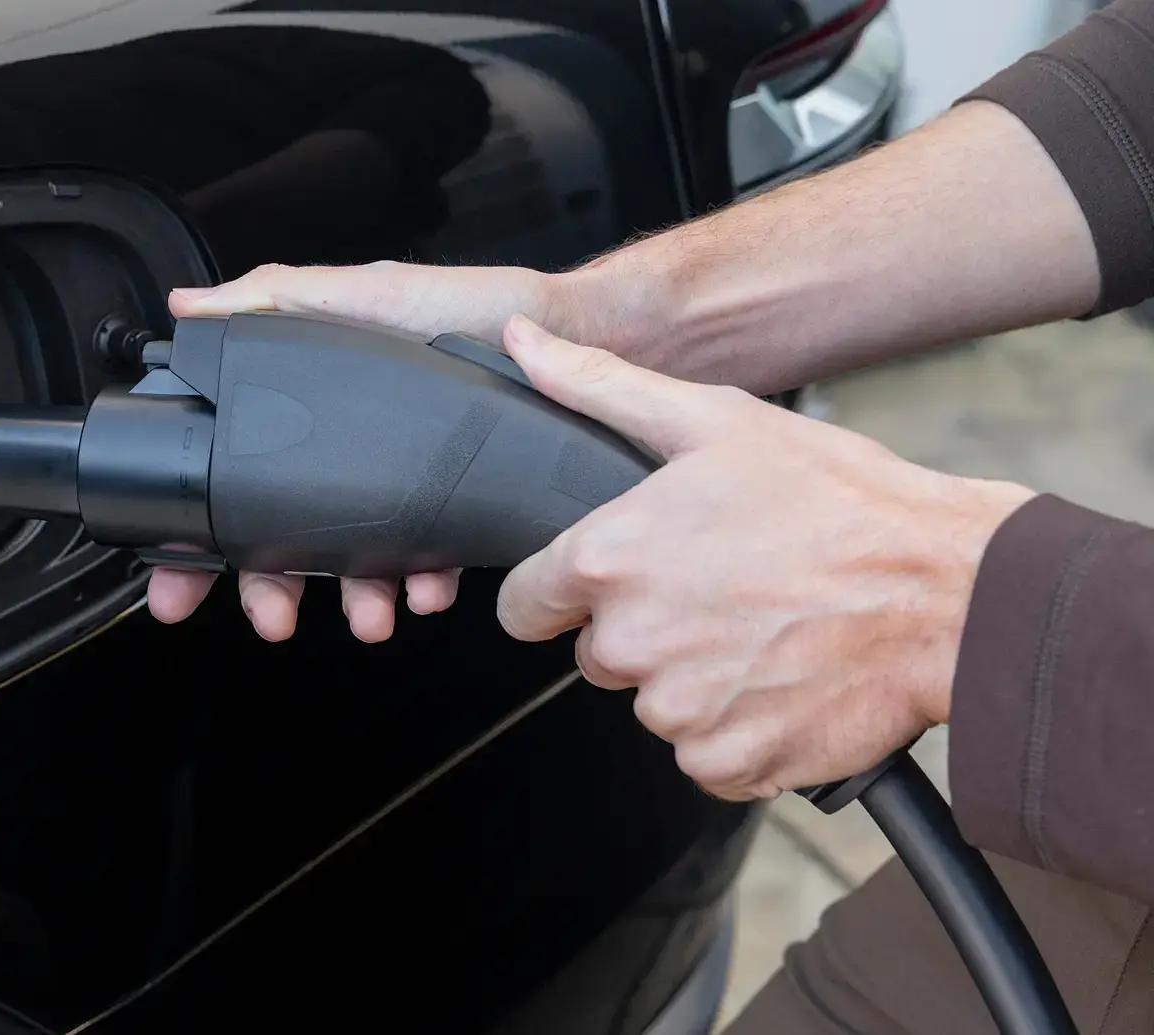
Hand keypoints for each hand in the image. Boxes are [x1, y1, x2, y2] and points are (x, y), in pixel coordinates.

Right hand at [149, 260, 613, 641]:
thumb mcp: (368, 294)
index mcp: (313, 402)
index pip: (232, 473)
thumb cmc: (476, 307)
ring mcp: (397, 484)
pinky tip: (430, 587)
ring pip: (351, 565)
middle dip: (270, 587)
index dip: (198, 531)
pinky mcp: (449, 509)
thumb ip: (278, 299)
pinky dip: (422, 583)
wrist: (585, 341)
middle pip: (281, 536)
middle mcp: (349, 449)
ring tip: (370, 615)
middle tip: (271, 617)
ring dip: (354, 598)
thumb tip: (190, 305)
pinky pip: (423, 565)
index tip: (176, 579)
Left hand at [494, 316, 1033, 799]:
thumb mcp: (714, 420)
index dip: (560, 592)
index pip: (522, 604)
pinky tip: (783, 678)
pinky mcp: (727, 761)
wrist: (950, 594)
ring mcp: (678, 711)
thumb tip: (525, 345)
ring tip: (764, 629)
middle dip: (644, 628)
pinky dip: (737, 728)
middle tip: (720, 590)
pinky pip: (704, 754)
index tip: (607, 583)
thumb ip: (600, 388)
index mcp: (609, 561)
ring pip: (655, 703)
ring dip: (695, 679)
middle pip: (598, 654)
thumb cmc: (841, 503)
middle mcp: (630, 643)